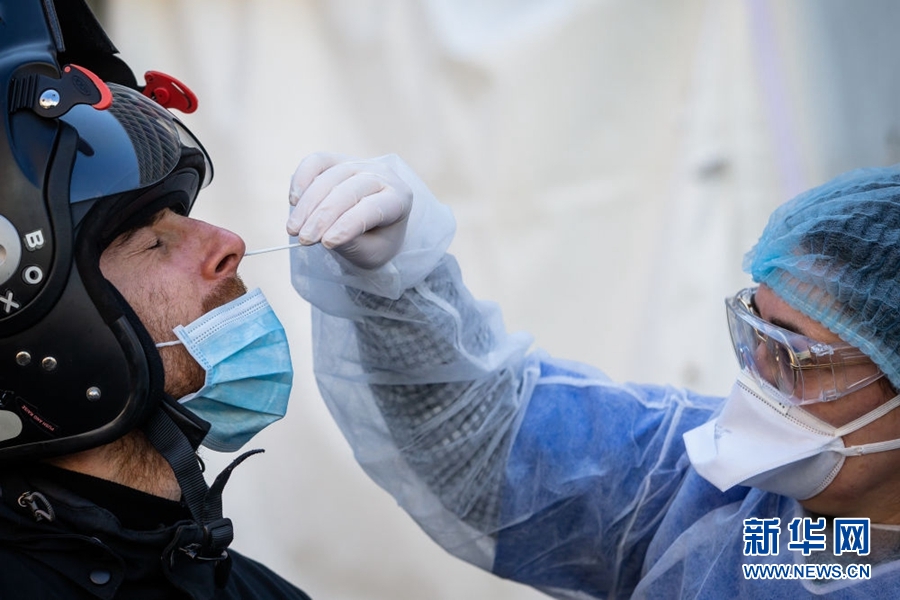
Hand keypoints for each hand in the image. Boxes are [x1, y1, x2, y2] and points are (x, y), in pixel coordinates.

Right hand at [286, 152, 412, 268]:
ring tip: (293, 229)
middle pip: (349, 190)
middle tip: (304, 240)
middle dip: (323, 217)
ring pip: (329, 177)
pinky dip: (302, 179)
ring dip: (307, 205)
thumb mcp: (372, 252)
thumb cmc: (376, 241)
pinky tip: (293, 201)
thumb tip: (326, 231)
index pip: (372, 208)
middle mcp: (381, 175)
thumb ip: (353, 243)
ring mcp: (358, 164)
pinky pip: (316, 162)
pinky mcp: (336, 160)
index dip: (348, 225)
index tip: (326, 244)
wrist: (374, 225)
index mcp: (399, 199)